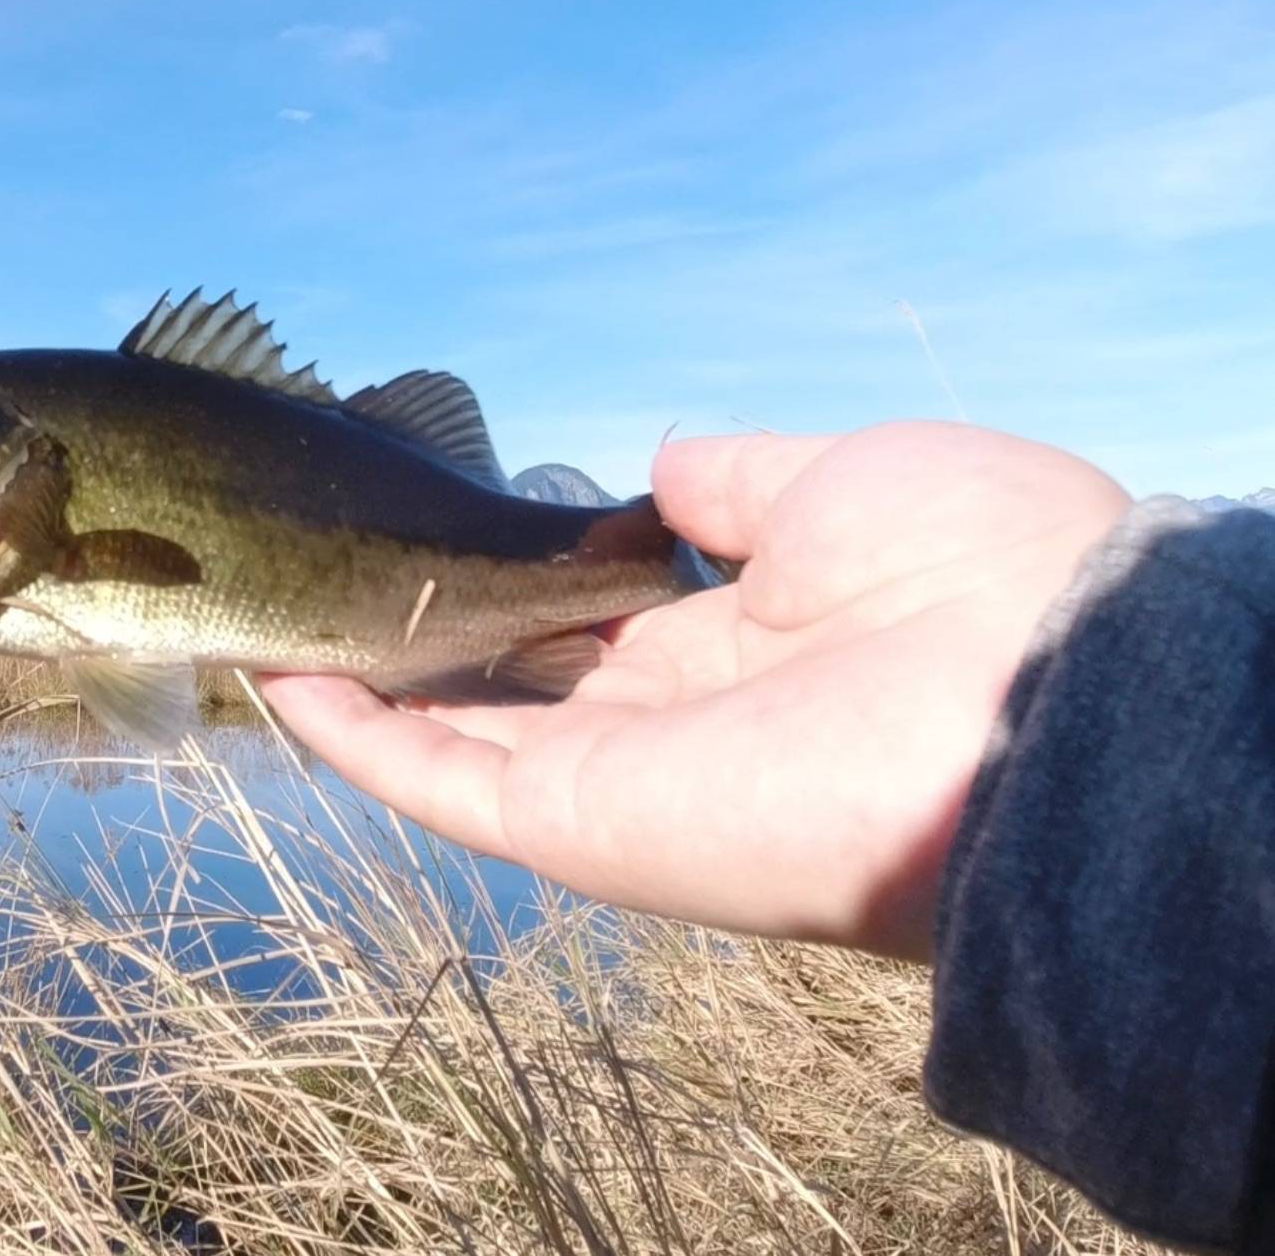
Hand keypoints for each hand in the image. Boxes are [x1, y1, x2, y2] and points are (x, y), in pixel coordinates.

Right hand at [261, 422, 1131, 959]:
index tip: (426, 531)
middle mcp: (672, 719)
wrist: (1043, 702)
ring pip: (450, 734)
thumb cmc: (973, 575)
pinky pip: (437, 780)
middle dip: (413, 633)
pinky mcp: (575, 826)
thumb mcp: (845, 482)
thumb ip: (737, 485)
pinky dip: (352, 733)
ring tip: (256, 607)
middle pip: (506, 683)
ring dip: (353, 680)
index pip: (592, 620)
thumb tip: (656, 473)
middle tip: (312, 567)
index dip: (506, 582)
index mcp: (744, 643)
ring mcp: (616, 779)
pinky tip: (276, 664)